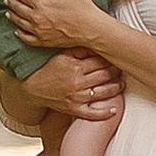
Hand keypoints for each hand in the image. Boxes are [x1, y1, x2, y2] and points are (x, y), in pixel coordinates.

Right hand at [7, 52, 121, 125]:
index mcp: (75, 67)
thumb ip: (78, 50)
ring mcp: (77, 97)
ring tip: (121, 84)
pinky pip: (93, 113)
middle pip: (105, 75)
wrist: (32, 89)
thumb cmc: (48, 71)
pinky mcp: (74, 109)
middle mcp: (78, 82)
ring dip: (116, 88)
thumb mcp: (61, 56)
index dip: (110, 58)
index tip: (117, 56)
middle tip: (122, 68)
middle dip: (116, 71)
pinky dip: (105, 112)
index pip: (100, 61)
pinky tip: (114, 109)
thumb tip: (94, 42)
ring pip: (103, 93)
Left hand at [11, 0, 117, 52]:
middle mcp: (36, 17)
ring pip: (19, 22)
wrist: (91, 29)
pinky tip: (17, 30)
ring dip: (12, 15)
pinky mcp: (43, 41)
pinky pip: (26, 38)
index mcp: (40, 3)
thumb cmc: (81, 7)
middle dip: (11, 2)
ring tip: (8, 12)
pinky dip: (19, 33)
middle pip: (18, 8)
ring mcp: (38, 31)